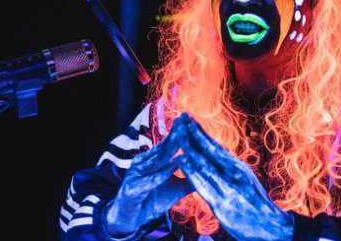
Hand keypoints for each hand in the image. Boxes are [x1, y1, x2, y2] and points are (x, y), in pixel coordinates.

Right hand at [105, 118, 192, 237]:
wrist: (131, 220)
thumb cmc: (152, 200)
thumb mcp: (176, 188)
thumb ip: (190, 178)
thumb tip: (209, 171)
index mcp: (152, 160)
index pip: (168, 144)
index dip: (179, 132)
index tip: (191, 119)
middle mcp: (143, 163)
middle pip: (162, 147)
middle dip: (176, 134)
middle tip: (186, 121)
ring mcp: (136, 174)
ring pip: (157, 161)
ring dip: (169, 149)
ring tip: (183, 138)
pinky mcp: (132, 188)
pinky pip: (150, 180)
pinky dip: (162, 173)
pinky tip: (173, 166)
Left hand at [175, 113, 293, 240]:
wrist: (272, 227)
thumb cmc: (256, 205)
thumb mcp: (245, 182)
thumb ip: (231, 170)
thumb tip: (217, 155)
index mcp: (239, 167)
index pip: (216, 146)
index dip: (201, 132)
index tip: (189, 119)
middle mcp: (235, 174)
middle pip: (210, 150)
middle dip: (193, 133)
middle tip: (180, 117)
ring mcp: (229, 188)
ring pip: (205, 164)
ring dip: (190, 147)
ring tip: (177, 134)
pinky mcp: (223, 203)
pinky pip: (204, 184)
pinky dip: (192, 171)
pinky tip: (182, 161)